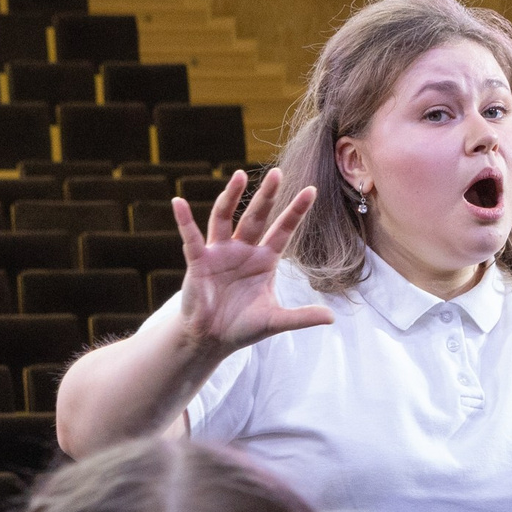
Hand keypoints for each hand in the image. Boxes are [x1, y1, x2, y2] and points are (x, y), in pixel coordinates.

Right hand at [171, 170, 334, 355]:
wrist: (212, 339)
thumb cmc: (243, 326)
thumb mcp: (275, 320)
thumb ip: (301, 316)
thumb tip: (332, 318)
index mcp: (264, 260)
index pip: (283, 230)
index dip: (296, 211)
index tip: (311, 190)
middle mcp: (243, 250)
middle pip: (257, 216)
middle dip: (266, 195)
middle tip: (277, 173)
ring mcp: (220, 252)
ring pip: (224, 218)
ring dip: (230, 197)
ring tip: (238, 176)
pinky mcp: (198, 261)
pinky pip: (191, 238)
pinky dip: (184, 220)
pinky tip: (178, 203)